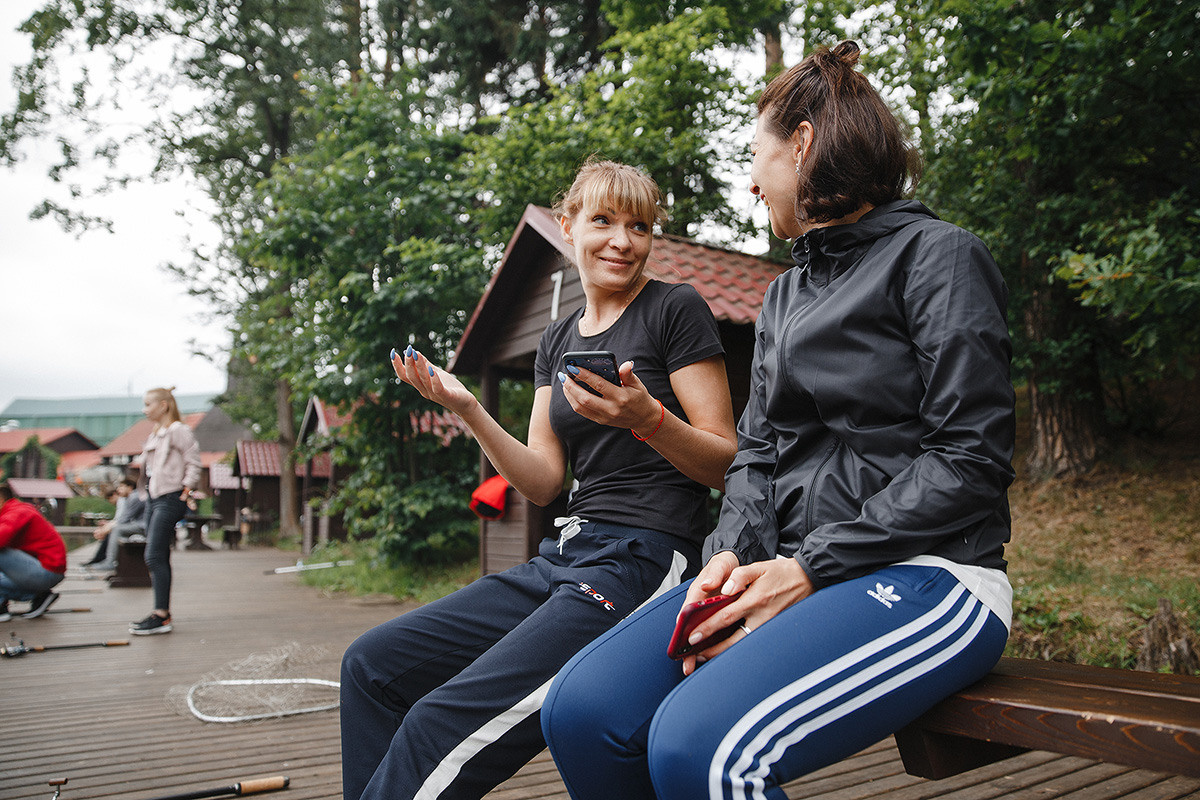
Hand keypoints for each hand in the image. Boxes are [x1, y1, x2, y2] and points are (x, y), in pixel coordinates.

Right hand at [391, 346, 478, 416]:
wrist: (465, 404)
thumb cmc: (450, 388)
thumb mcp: (436, 374)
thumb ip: (426, 365)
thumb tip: (415, 352)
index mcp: (420, 385)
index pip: (405, 376)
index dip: (397, 365)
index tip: (392, 352)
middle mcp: (424, 391)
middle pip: (412, 377)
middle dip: (408, 363)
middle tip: (409, 350)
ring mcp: (434, 394)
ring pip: (423, 380)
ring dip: (419, 366)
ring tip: (416, 354)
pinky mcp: (446, 396)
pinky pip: (437, 388)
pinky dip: (434, 379)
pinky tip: (432, 369)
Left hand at [559, 360, 661, 432]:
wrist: (644, 419)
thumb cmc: (640, 398)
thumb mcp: (638, 384)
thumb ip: (629, 374)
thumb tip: (626, 364)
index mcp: (621, 397)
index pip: (598, 385)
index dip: (584, 375)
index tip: (573, 367)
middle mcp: (611, 409)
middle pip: (585, 398)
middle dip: (571, 386)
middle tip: (563, 375)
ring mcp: (604, 417)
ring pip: (580, 407)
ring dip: (569, 394)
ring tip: (564, 382)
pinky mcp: (600, 421)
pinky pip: (582, 412)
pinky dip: (573, 401)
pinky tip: (570, 392)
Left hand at [679, 553, 813, 675]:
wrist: (808, 579)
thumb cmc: (781, 572)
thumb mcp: (759, 567)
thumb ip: (739, 576)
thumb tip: (726, 589)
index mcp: (755, 599)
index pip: (725, 617)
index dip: (707, 628)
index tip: (692, 637)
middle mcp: (762, 616)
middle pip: (734, 639)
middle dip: (712, 648)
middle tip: (694, 654)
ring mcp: (769, 625)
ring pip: (744, 645)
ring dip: (724, 652)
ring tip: (706, 656)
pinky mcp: (774, 629)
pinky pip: (753, 642)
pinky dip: (739, 648)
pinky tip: (727, 650)